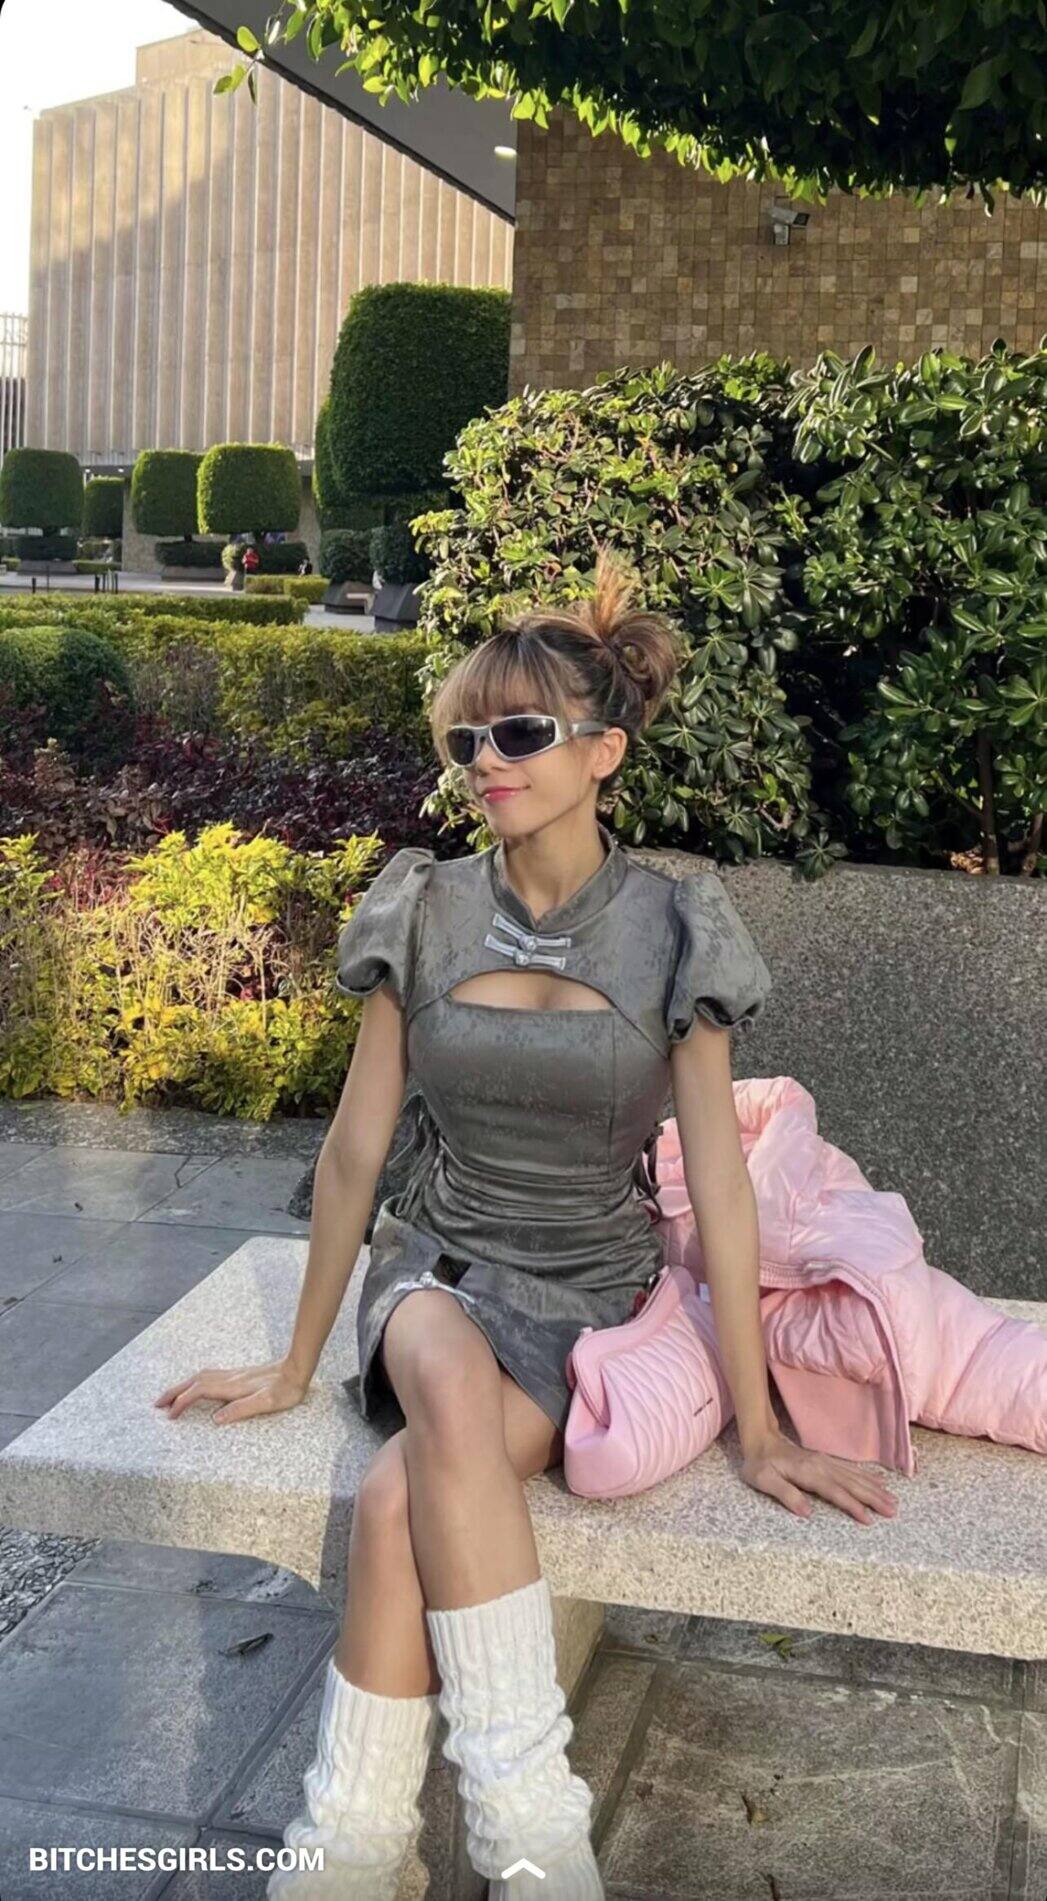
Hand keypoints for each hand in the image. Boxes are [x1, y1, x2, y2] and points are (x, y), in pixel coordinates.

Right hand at [154, 1357, 309, 1424]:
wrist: (298, 1368)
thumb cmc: (286, 1389)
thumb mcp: (268, 1403)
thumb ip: (242, 1409)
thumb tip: (215, 1419)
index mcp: (232, 1387)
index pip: (199, 1392)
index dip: (182, 1403)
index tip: (169, 1416)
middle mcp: (229, 1378)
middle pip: (193, 1382)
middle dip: (173, 1392)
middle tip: (156, 1404)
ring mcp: (233, 1375)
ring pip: (199, 1377)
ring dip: (182, 1386)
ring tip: (170, 1398)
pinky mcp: (238, 1375)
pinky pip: (208, 1376)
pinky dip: (194, 1382)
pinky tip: (196, 1387)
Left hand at [740, 1428, 898, 1523]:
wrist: (761, 1440)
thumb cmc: (759, 1464)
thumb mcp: (763, 1480)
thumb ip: (785, 1494)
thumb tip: (807, 1512)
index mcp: (807, 1472)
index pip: (834, 1491)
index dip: (852, 1505)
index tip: (868, 1519)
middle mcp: (821, 1465)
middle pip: (851, 1483)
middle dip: (873, 1498)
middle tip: (893, 1511)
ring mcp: (825, 1462)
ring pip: (855, 1476)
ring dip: (874, 1488)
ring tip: (893, 1500)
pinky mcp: (826, 1461)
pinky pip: (851, 1470)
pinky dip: (867, 1477)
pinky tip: (879, 1483)